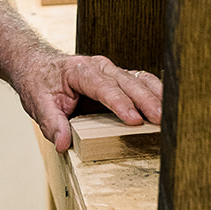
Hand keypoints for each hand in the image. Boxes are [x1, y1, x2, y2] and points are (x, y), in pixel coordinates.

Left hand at [16, 50, 162, 153]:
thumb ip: (51, 123)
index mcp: (80, 71)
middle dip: (146, 101)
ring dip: (156, 95)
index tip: (134, 121)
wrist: (38, 65)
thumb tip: (62, 144)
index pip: (103, 87)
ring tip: (172, 115)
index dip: (120, 104)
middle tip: (161, 120)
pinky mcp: (119, 79)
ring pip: (139, 79)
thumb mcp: (38, 103)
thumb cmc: (39, 83)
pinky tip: (169, 105)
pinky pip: (141, 81)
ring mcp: (111, 71)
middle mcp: (100, 67)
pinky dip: (156, 92)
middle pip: (127, 82)